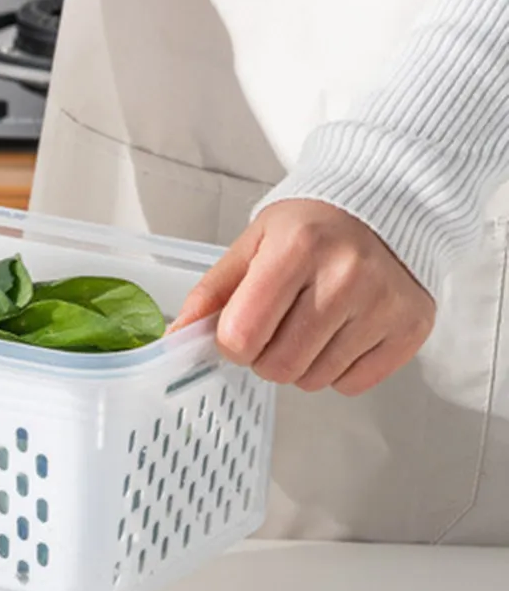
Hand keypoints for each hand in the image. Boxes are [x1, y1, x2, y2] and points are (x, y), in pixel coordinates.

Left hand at [172, 200, 434, 393]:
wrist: (389, 206)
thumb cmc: (314, 226)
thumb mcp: (253, 243)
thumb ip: (212, 292)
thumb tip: (178, 336)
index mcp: (298, 248)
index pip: (242, 335)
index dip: (232, 342)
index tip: (241, 327)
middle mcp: (346, 276)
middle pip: (278, 366)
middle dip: (265, 356)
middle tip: (278, 326)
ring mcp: (384, 305)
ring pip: (314, 380)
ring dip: (302, 364)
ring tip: (312, 324)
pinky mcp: (411, 328)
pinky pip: (352, 384)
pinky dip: (339, 370)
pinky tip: (343, 333)